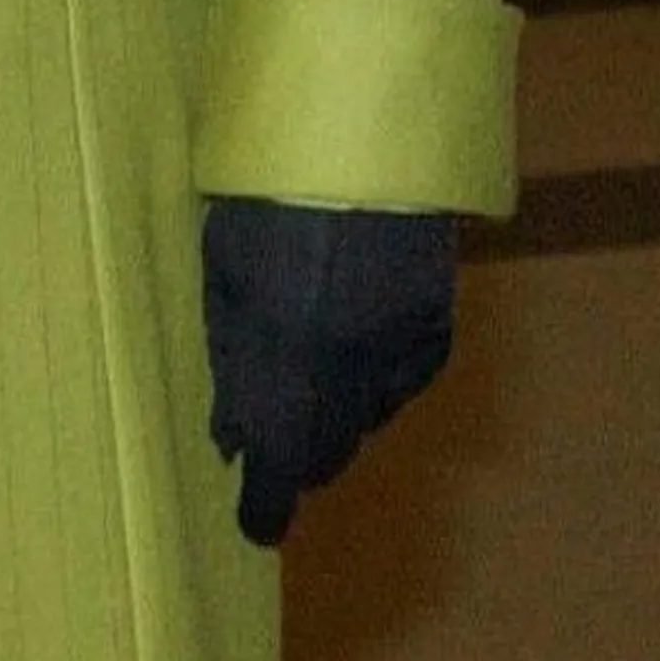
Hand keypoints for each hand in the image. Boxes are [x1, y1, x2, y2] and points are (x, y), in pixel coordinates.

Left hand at [200, 197, 456, 547]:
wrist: (360, 136)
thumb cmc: (264, 201)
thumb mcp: (223, 280)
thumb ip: (228, 360)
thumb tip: (231, 433)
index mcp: (282, 381)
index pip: (275, 481)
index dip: (263, 510)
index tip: (256, 524)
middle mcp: (346, 390)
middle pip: (325, 454)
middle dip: (298, 450)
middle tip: (276, 419)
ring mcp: (396, 358)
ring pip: (367, 418)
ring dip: (340, 406)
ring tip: (317, 354)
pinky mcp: (436, 326)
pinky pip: (405, 376)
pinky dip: (382, 370)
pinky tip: (363, 331)